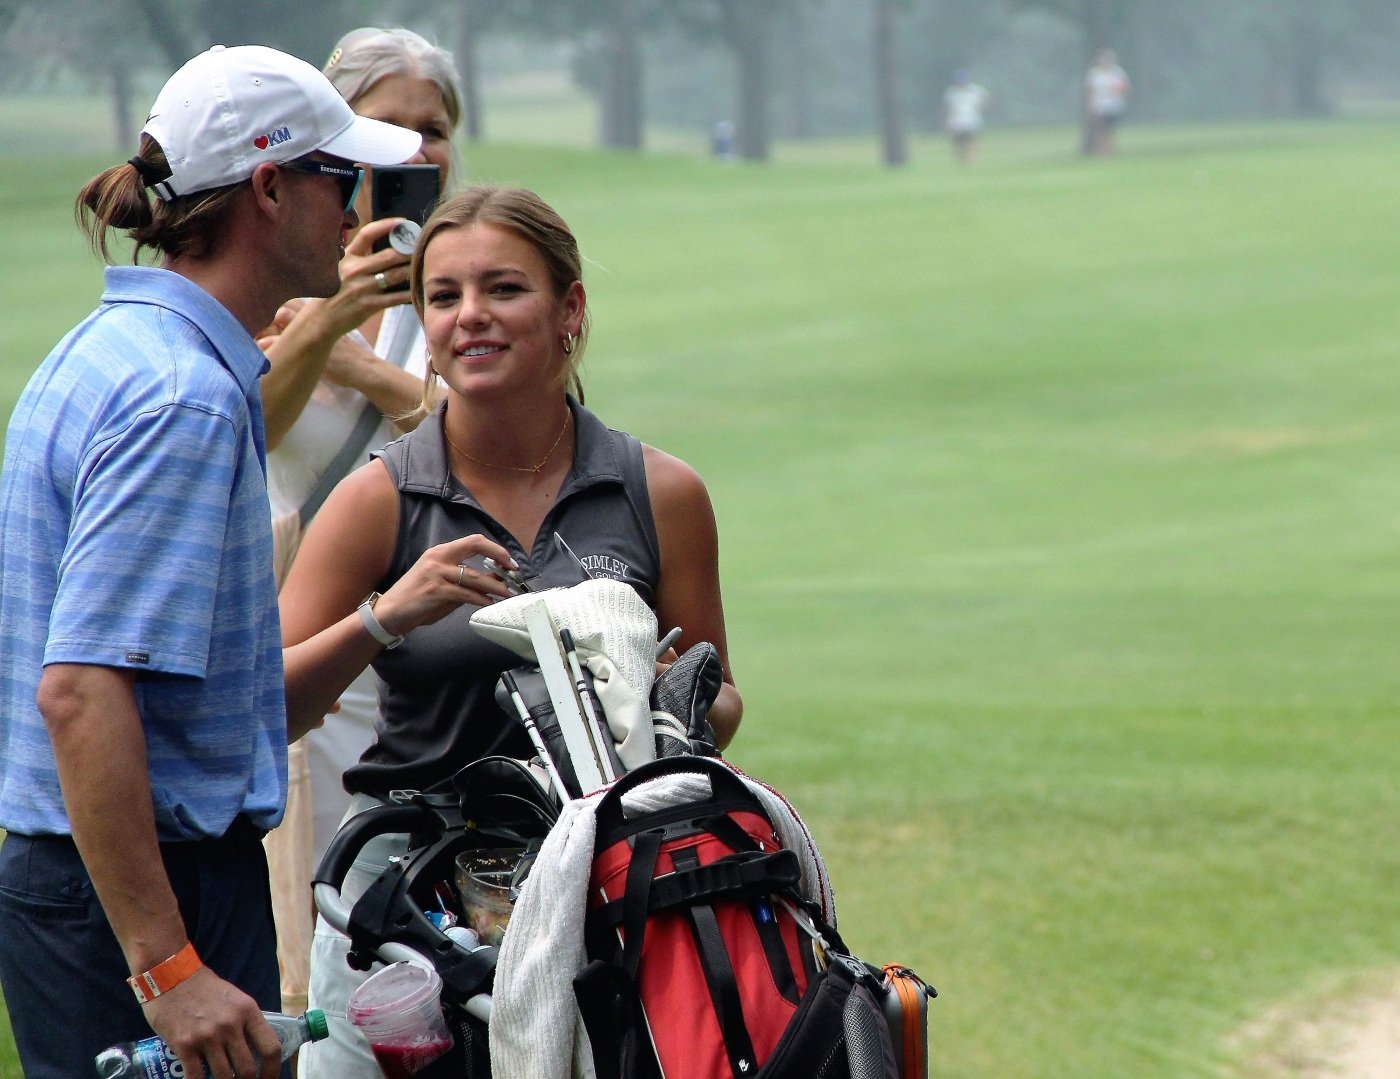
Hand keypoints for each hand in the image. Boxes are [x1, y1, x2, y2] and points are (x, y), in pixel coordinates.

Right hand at [144, 966, 281, 1078]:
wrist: (170, 975)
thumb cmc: (204, 988)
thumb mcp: (235, 999)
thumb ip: (246, 1021)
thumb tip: (256, 1048)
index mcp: (248, 1011)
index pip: (270, 1047)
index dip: (273, 1071)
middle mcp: (231, 1025)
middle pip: (248, 1069)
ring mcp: (207, 1036)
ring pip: (224, 1077)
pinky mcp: (184, 1044)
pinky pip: (196, 1077)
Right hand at [335, 218, 416, 318]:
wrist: (321, 318)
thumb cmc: (334, 292)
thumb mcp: (340, 268)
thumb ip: (359, 257)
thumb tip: (385, 247)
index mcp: (348, 257)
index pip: (367, 233)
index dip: (387, 225)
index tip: (403, 222)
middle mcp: (355, 270)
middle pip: (389, 255)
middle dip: (408, 251)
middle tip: (421, 247)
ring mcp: (362, 288)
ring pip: (396, 275)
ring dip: (412, 270)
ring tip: (424, 265)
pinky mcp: (369, 305)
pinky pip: (396, 297)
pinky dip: (410, 293)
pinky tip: (419, 289)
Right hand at [371, 534, 521, 637]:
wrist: (390, 613)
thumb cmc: (416, 598)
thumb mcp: (441, 584)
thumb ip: (465, 581)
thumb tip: (493, 581)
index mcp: (440, 552)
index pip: (473, 540)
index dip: (495, 548)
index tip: (509, 561)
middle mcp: (438, 557)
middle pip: (476, 545)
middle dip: (500, 558)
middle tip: (514, 573)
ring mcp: (436, 573)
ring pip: (475, 576)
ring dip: (496, 586)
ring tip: (508, 593)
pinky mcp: (436, 591)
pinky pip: (466, 594)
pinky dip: (482, 599)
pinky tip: (490, 603)